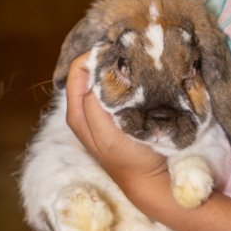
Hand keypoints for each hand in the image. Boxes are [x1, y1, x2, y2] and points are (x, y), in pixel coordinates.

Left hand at [64, 55, 167, 192]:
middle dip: (107, 60)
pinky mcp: (122, 112)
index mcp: (78, 112)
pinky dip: (129, 79)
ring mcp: (105, 110)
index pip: (78, 70)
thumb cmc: (128, 159)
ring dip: (120, 68)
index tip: (117, 51)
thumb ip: (94, 104)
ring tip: (137, 63)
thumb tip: (95, 72)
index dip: (94, 56)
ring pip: (106, 78)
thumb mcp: (106, 134)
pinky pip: (120, 88)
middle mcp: (87, 109)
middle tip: (130, 54)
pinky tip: (142, 77)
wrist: (152, 179)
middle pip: (91, 72)